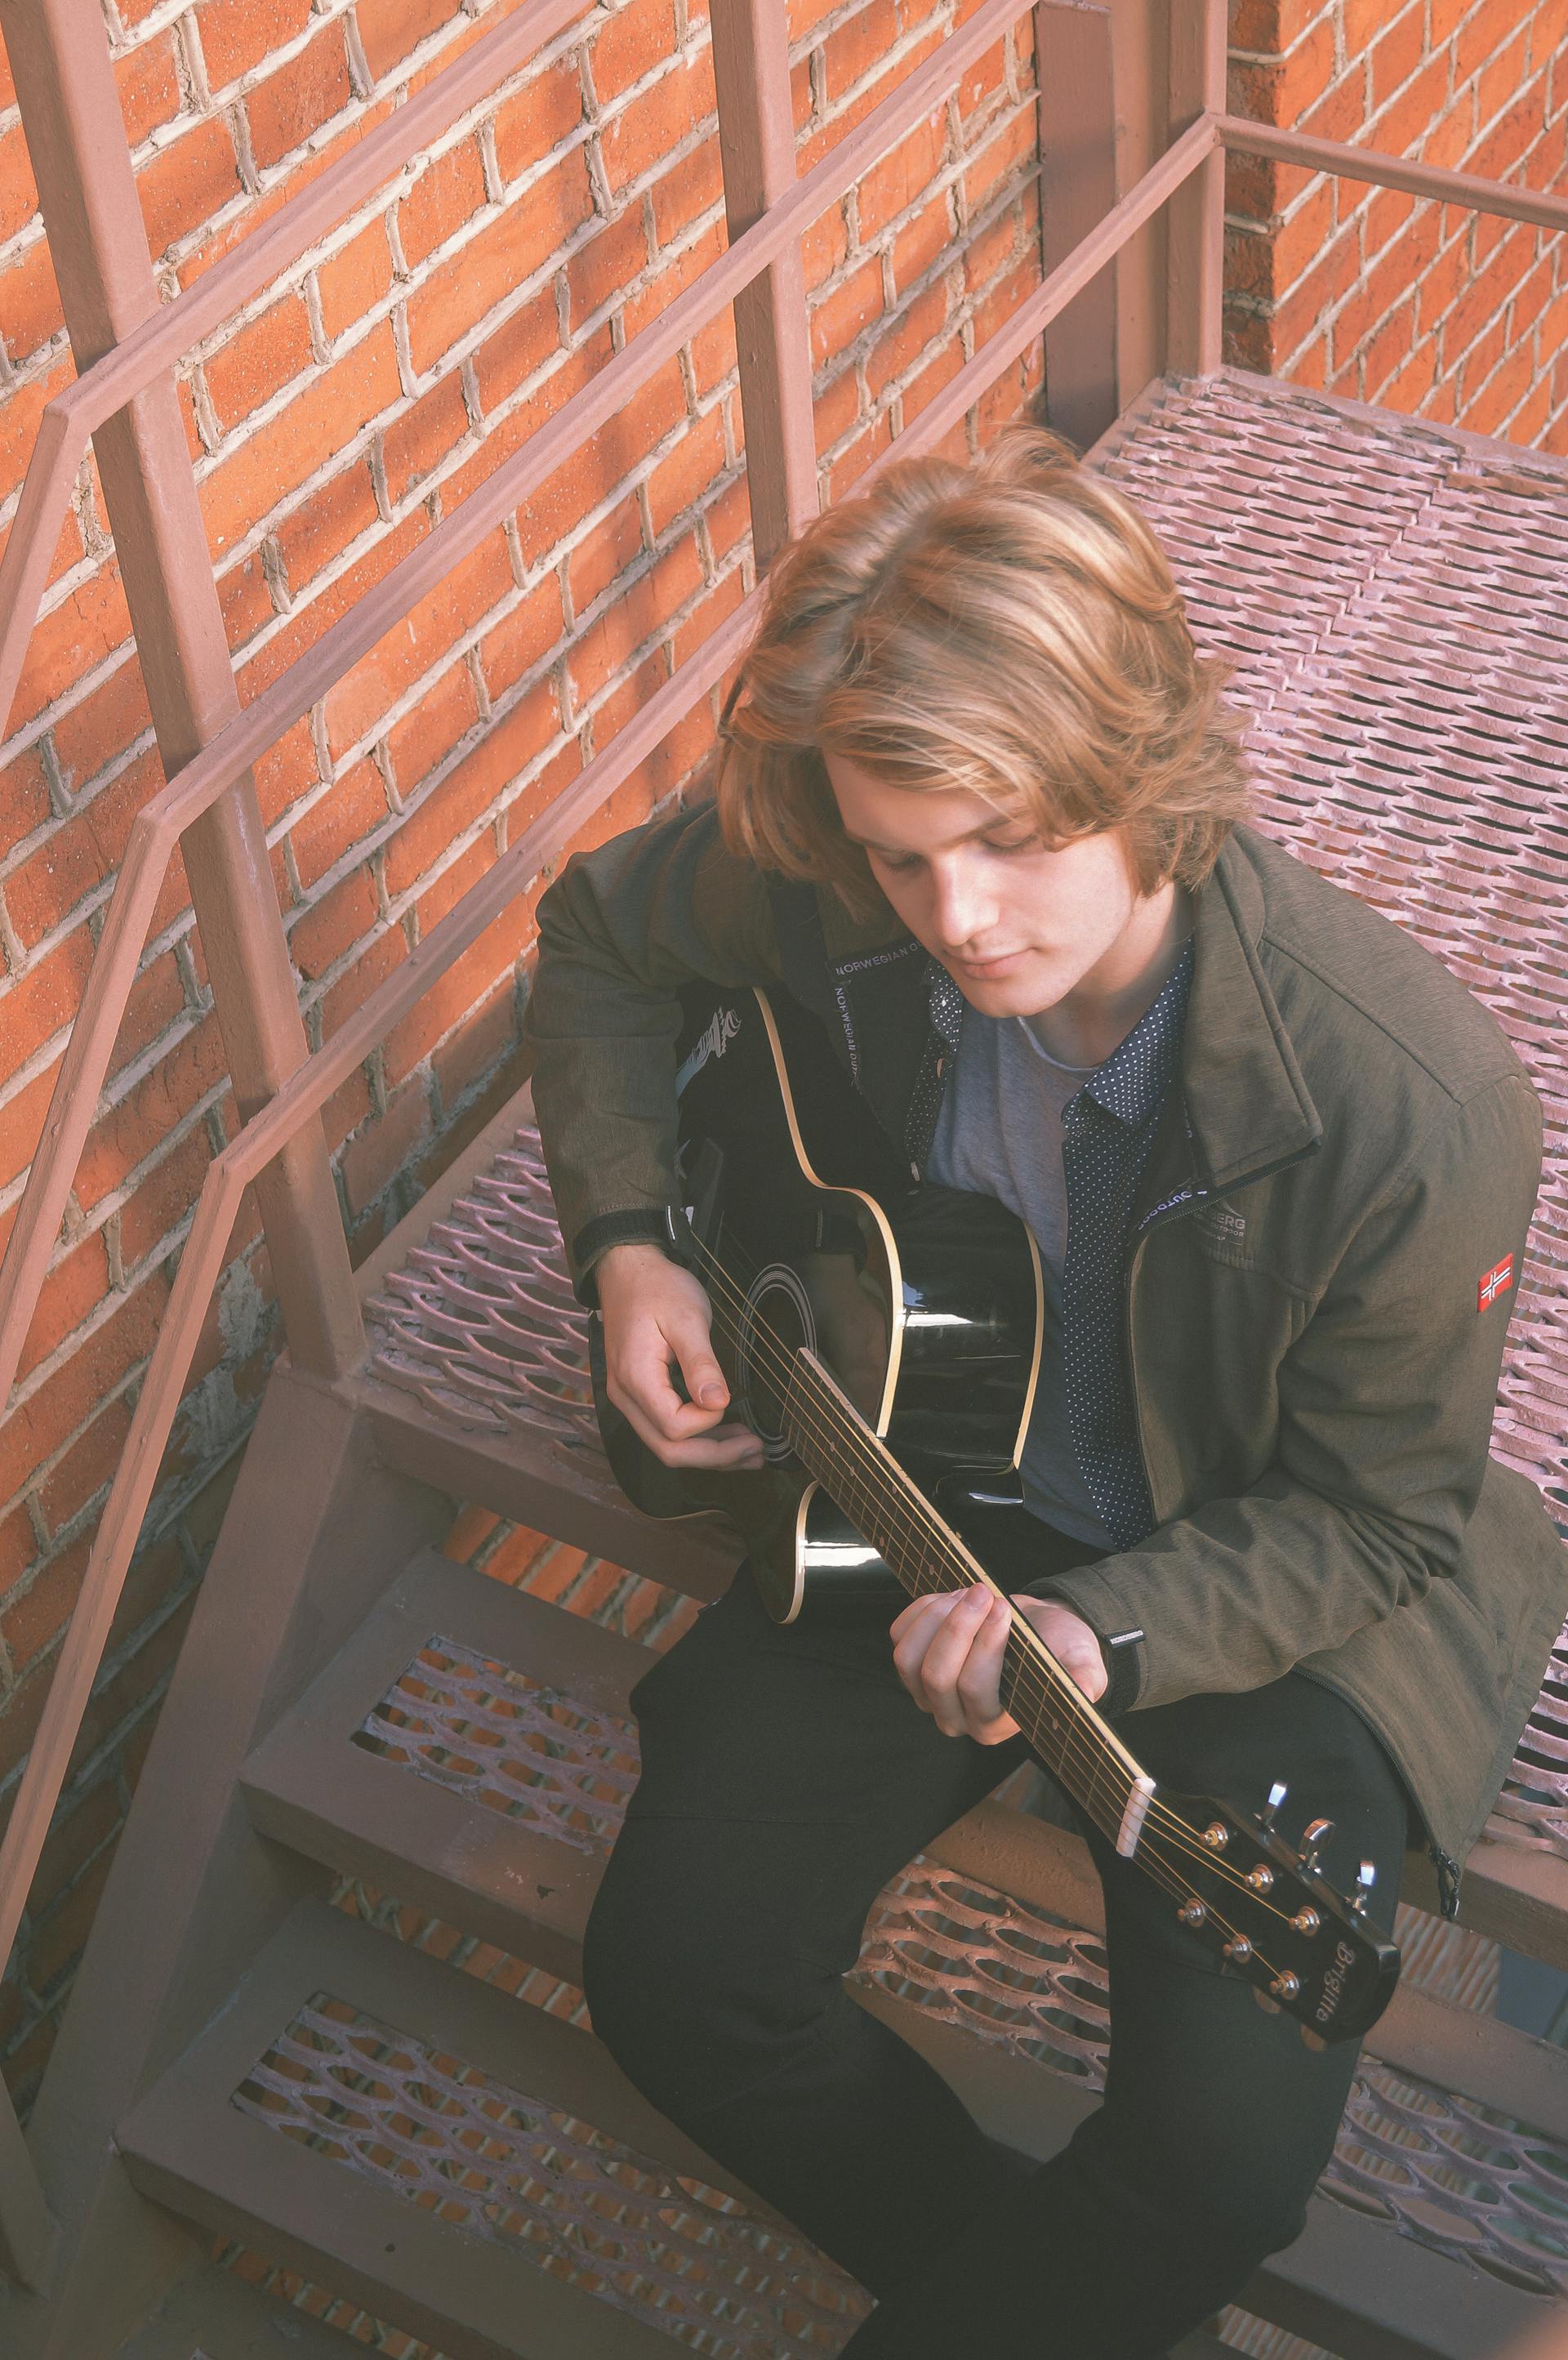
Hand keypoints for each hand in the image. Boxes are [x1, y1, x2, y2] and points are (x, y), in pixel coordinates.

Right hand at [595, 1242, 764, 1470]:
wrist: (627, 1270)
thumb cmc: (658, 1288)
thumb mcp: (687, 1319)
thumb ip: (701, 1364)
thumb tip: (718, 1403)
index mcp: (636, 1378)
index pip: (674, 1427)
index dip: (708, 1424)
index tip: (729, 1400)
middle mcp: (625, 1396)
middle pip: (668, 1449)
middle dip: (714, 1456)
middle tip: (756, 1450)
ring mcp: (628, 1398)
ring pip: (665, 1445)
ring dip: (708, 1454)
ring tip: (750, 1452)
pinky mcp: (638, 1394)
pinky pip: (663, 1428)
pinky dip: (696, 1439)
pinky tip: (726, 1437)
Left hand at [890, 1587, 1107, 1743]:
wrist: (1038, 1629)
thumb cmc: (1059, 1648)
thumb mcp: (1083, 1662)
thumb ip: (1084, 1678)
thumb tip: (1084, 1691)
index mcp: (993, 1726)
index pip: (974, 1689)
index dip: (985, 1644)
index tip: (1005, 1607)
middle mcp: (954, 1717)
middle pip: (936, 1676)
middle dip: (958, 1627)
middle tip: (985, 1591)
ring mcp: (926, 1692)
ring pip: (909, 1658)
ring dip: (938, 1617)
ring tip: (971, 1593)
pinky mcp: (911, 1664)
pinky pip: (899, 1636)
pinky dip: (922, 1609)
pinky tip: (952, 1597)